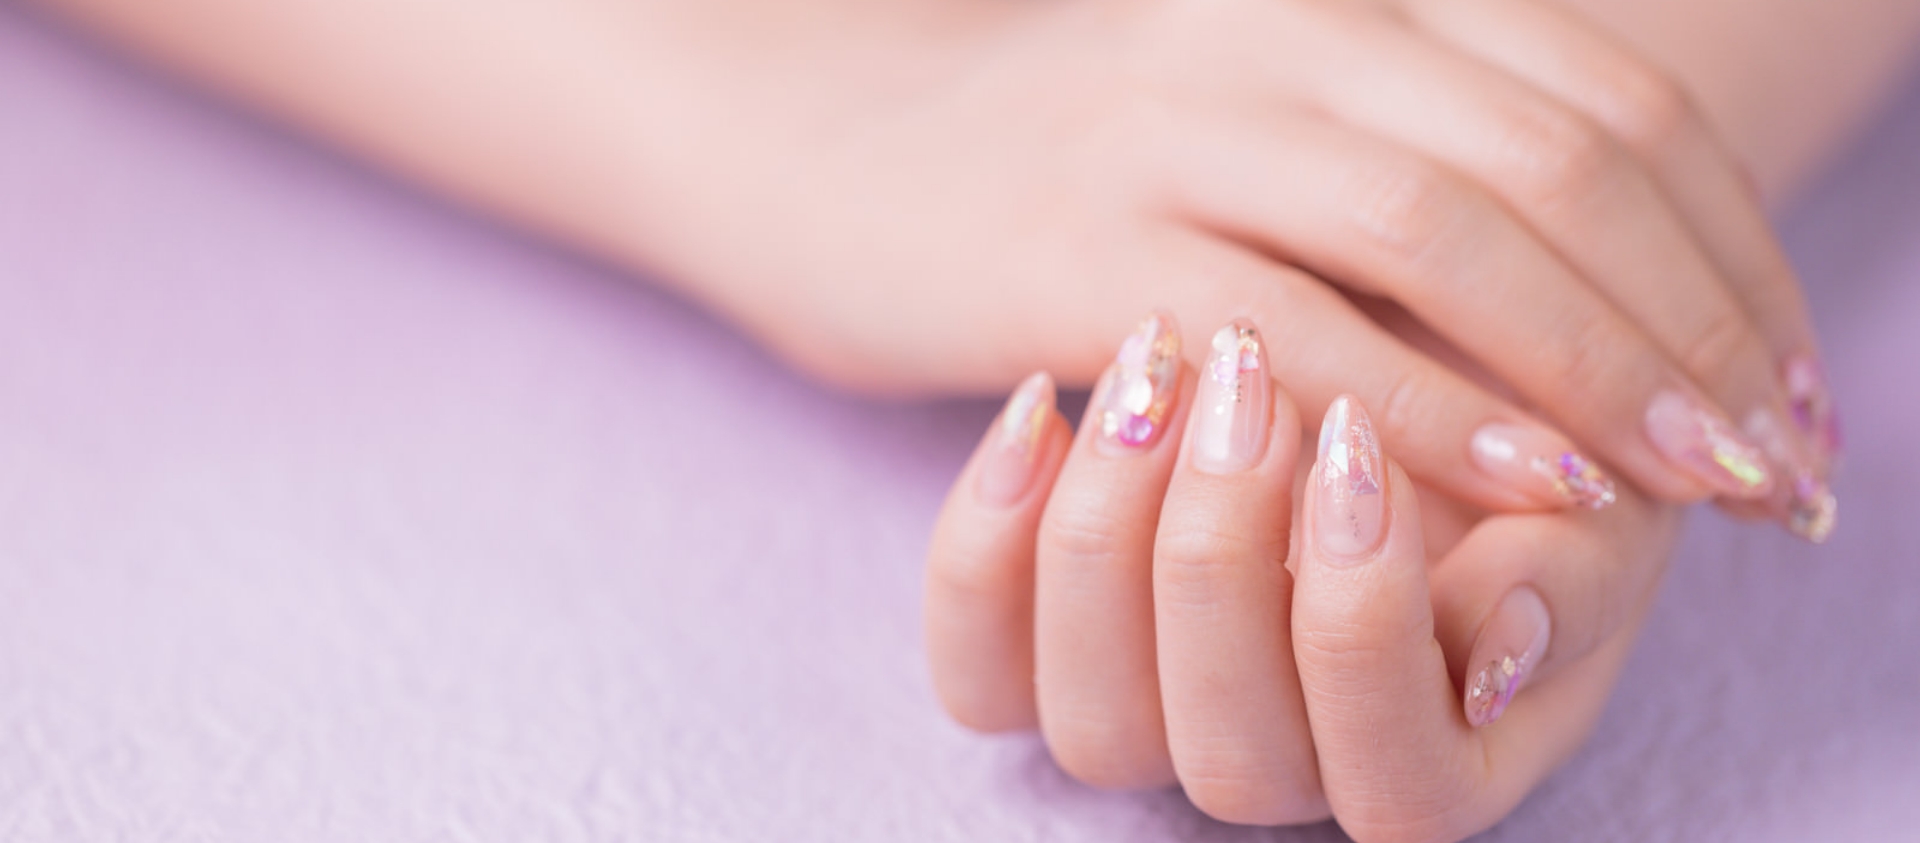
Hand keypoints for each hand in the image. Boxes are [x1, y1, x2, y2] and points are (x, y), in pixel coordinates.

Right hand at [676, 0, 1834, 537]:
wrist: (834, 156)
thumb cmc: (1069, 164)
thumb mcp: (1261, 121)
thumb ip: (1415, 165)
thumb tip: (1599, 293)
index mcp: (1341, 2)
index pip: (1603, 99)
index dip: (1727, 243)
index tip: (1791, 374)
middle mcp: (1274, 42)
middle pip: (1552, 162)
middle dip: (1695, 318)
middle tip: (1777, 457)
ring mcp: (1170, 136)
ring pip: (1443, 231)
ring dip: (1598, 364)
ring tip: (1692, 481)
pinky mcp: (1076, 249)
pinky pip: (1297, 333)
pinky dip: (1428, 409)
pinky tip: (1522, 478)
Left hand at [923, 313, 1680, 839]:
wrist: (1385, 361)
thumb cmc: (1507, 440)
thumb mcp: (1586, 492)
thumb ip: (1571, 578)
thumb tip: (1495, 648)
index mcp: (1431, 761)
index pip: (1397, 781)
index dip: (1368, 625)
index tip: (1366, 440)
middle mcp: (1281, 767)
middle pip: (1230, 752)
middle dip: (1224, 556)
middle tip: (1250, 372)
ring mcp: (1152, 726)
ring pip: (1092, 717)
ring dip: (1110, 533)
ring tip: (1159, 361)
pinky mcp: (1041, 661)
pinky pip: (978, 663)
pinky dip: (987, 535)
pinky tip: (1041, 404)